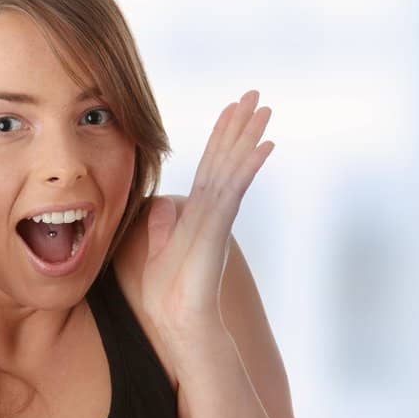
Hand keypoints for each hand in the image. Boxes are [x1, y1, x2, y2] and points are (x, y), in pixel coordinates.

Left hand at [137, 90, 273, 346]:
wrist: (177, 322)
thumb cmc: (166, 296)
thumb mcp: (154, 252)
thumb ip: (159, 227)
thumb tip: (158, 205)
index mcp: (197, 214)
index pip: (209, 167)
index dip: (219, 138)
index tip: (229, 110)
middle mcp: (212, 211)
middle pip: (226, 160)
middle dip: (239, 126)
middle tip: (255, 95)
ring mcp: (217, 218)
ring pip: (234, 168)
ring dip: (249, 137)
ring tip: (264, 109)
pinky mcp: (218, 228)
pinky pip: (235, 190)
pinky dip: (248, 166)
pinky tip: (263, 145)